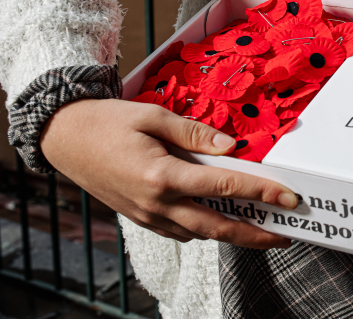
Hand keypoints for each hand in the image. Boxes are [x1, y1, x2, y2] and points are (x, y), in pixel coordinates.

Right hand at [41, 98, 296, 247]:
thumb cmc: (107, 121)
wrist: (63, 137)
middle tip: (285, 236)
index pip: (224, 188)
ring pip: (199, 233)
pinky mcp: (140, 218)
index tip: (289, 198)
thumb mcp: (152, 115)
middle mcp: (156, 203)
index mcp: (161, 175)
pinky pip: (179, 231)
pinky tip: (219, 218)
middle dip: (255, 235)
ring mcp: (146, 215)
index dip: (261, 193)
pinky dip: (203, 229)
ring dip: (231, 235)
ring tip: (259, 228)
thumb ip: (193, 133)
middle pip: (217, 227)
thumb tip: (230, 147)